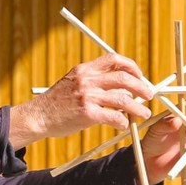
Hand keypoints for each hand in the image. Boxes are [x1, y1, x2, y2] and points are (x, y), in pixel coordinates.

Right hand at [9, 55, 153, 147]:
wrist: (37, 116)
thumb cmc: (57, 103)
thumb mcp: (72, 82)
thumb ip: (92, 80)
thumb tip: (119, 86)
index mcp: (84, 69)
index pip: (113, 59)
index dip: (131, 66)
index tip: (139, 75)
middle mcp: (87, 80)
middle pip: (123, 78)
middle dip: (141, 86)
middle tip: (148, 95)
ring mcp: (87, 96)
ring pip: (123, 99)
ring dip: (137, 107)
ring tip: (143, 113)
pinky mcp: (87, 114)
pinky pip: (113, 117)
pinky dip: (122, 122)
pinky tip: (123, 125)